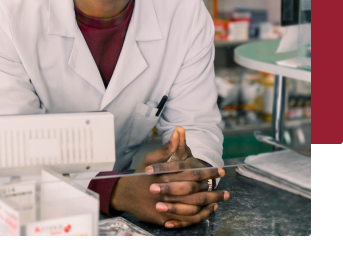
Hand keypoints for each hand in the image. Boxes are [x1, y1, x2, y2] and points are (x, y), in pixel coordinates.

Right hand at [110, 127, 229, 228]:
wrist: (124, 194)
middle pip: (195, 193)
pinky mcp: (163, 218)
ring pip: (192, 208)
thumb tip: (179, 130)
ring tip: (220, 201)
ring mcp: (164, 205)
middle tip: (226, 192)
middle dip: (213, 192)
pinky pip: (185, 219)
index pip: (191, 174)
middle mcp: (165, 191)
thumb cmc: (140, 175)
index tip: (221, 171)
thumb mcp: (151, 159)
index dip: (208, 172)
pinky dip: (199, 216)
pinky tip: (207, 211)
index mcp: (164, 175)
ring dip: (208, 205)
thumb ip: (167, 148)